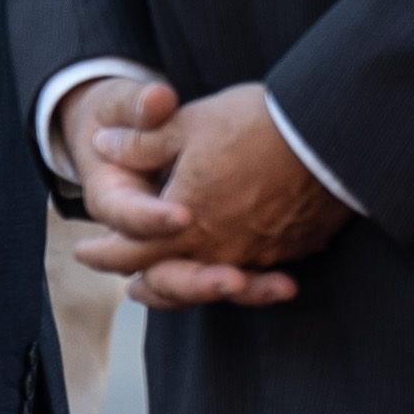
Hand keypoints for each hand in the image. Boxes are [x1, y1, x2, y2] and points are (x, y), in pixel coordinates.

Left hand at [72, 81, 343, 307]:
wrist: (328, 134)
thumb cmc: (252, 125)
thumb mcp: (185, 124)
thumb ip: (141, 142)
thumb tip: (103, 146)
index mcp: (187, 222)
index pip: (133, 251)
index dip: (105, 254)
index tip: (84, 254)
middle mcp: (223, 248)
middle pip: (175, 278)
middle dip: (148, 283)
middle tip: (130, 289)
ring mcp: (262, 252)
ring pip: (218, 281)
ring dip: (193, 285)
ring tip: (182, 288)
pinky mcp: (294, 246)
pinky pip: (260, 269)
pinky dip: (242, 274)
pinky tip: (240, 268)